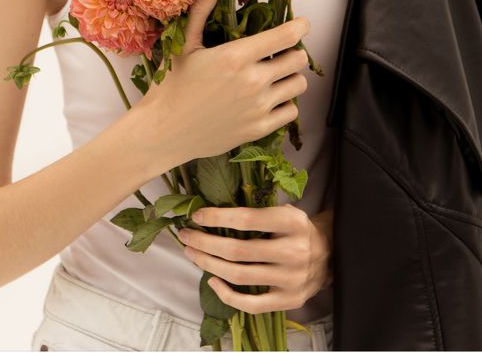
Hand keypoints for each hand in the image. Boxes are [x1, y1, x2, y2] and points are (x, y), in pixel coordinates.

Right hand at [136, 0, 310, 164]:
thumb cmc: (171, 85)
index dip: (300, 27)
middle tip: (279, 52)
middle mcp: (253, 81)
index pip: (286, 36)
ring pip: (299, 85)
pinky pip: (291, 112)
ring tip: (274, 75)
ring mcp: (258, 107)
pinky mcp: (258, 129)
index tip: (301, 24)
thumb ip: (201, 12)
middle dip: (293, 51)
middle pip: (298, 59)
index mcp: (236, 56)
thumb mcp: (184, 46)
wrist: (163, 131)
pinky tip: (268, 99)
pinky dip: (285, 103)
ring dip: (291, 76)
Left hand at [176, 204, 333, 313]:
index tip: (196, 216)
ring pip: (239, 276)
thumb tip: (210, 212)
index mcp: (292, 223)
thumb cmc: (296, 229)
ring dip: (209, 264)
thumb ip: (255, 211)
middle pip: (238, 250)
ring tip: (192, 254)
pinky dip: (226, 294)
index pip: (247, 220)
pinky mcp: (289, 301)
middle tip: (185, 236)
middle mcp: (294, 252)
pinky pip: (251, 304)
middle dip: (204, 243)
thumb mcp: (283, 211)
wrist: (329, 255)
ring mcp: (292, 280)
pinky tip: (212, 281)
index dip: (217, 218)